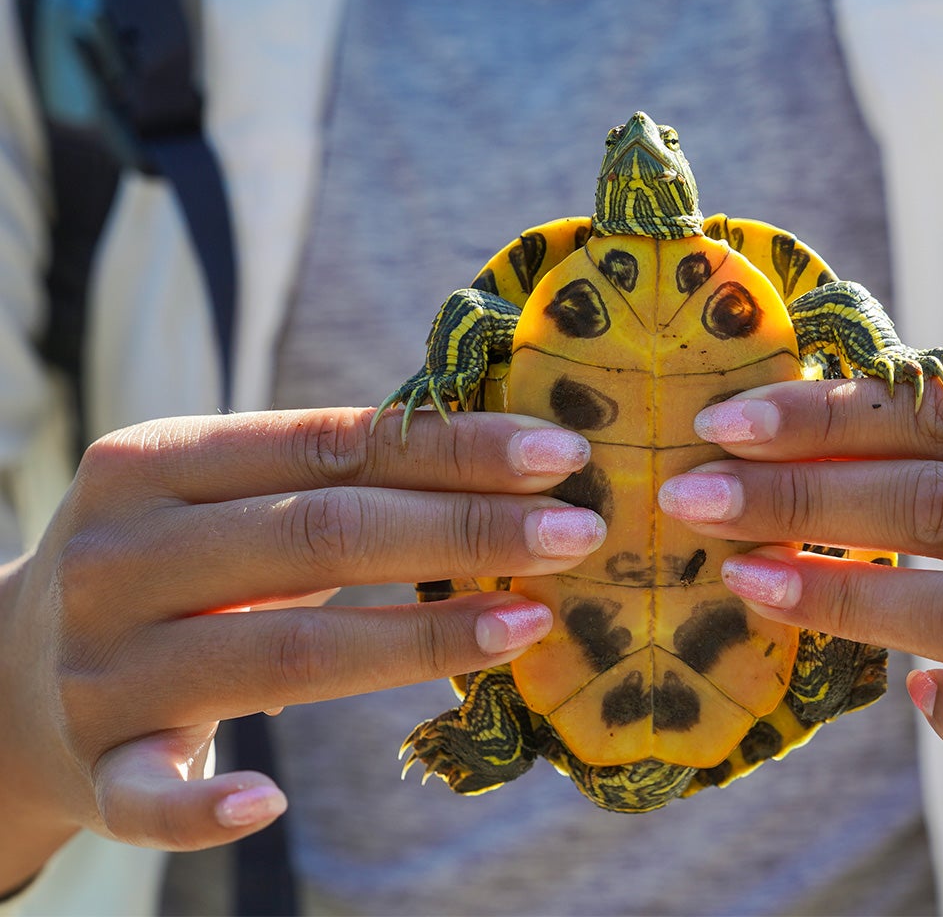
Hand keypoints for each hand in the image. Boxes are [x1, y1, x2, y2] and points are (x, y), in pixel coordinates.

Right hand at [0, 407, 602, 892]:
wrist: (9, 674)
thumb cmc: (170, 564)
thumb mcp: (222, 500)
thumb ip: (333, 480)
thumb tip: (507, 467)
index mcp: (153, 462)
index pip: (328, 442)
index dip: (451, 449)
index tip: (557, 455)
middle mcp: (119, 555)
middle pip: (321, 534)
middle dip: (464, 533)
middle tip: (578, 534)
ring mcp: (101, 667)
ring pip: (278, 652)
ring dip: (414, 643)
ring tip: (529, 626)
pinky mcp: (93, 767)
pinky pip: (147, 798)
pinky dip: (203, 808)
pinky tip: (270, 800)